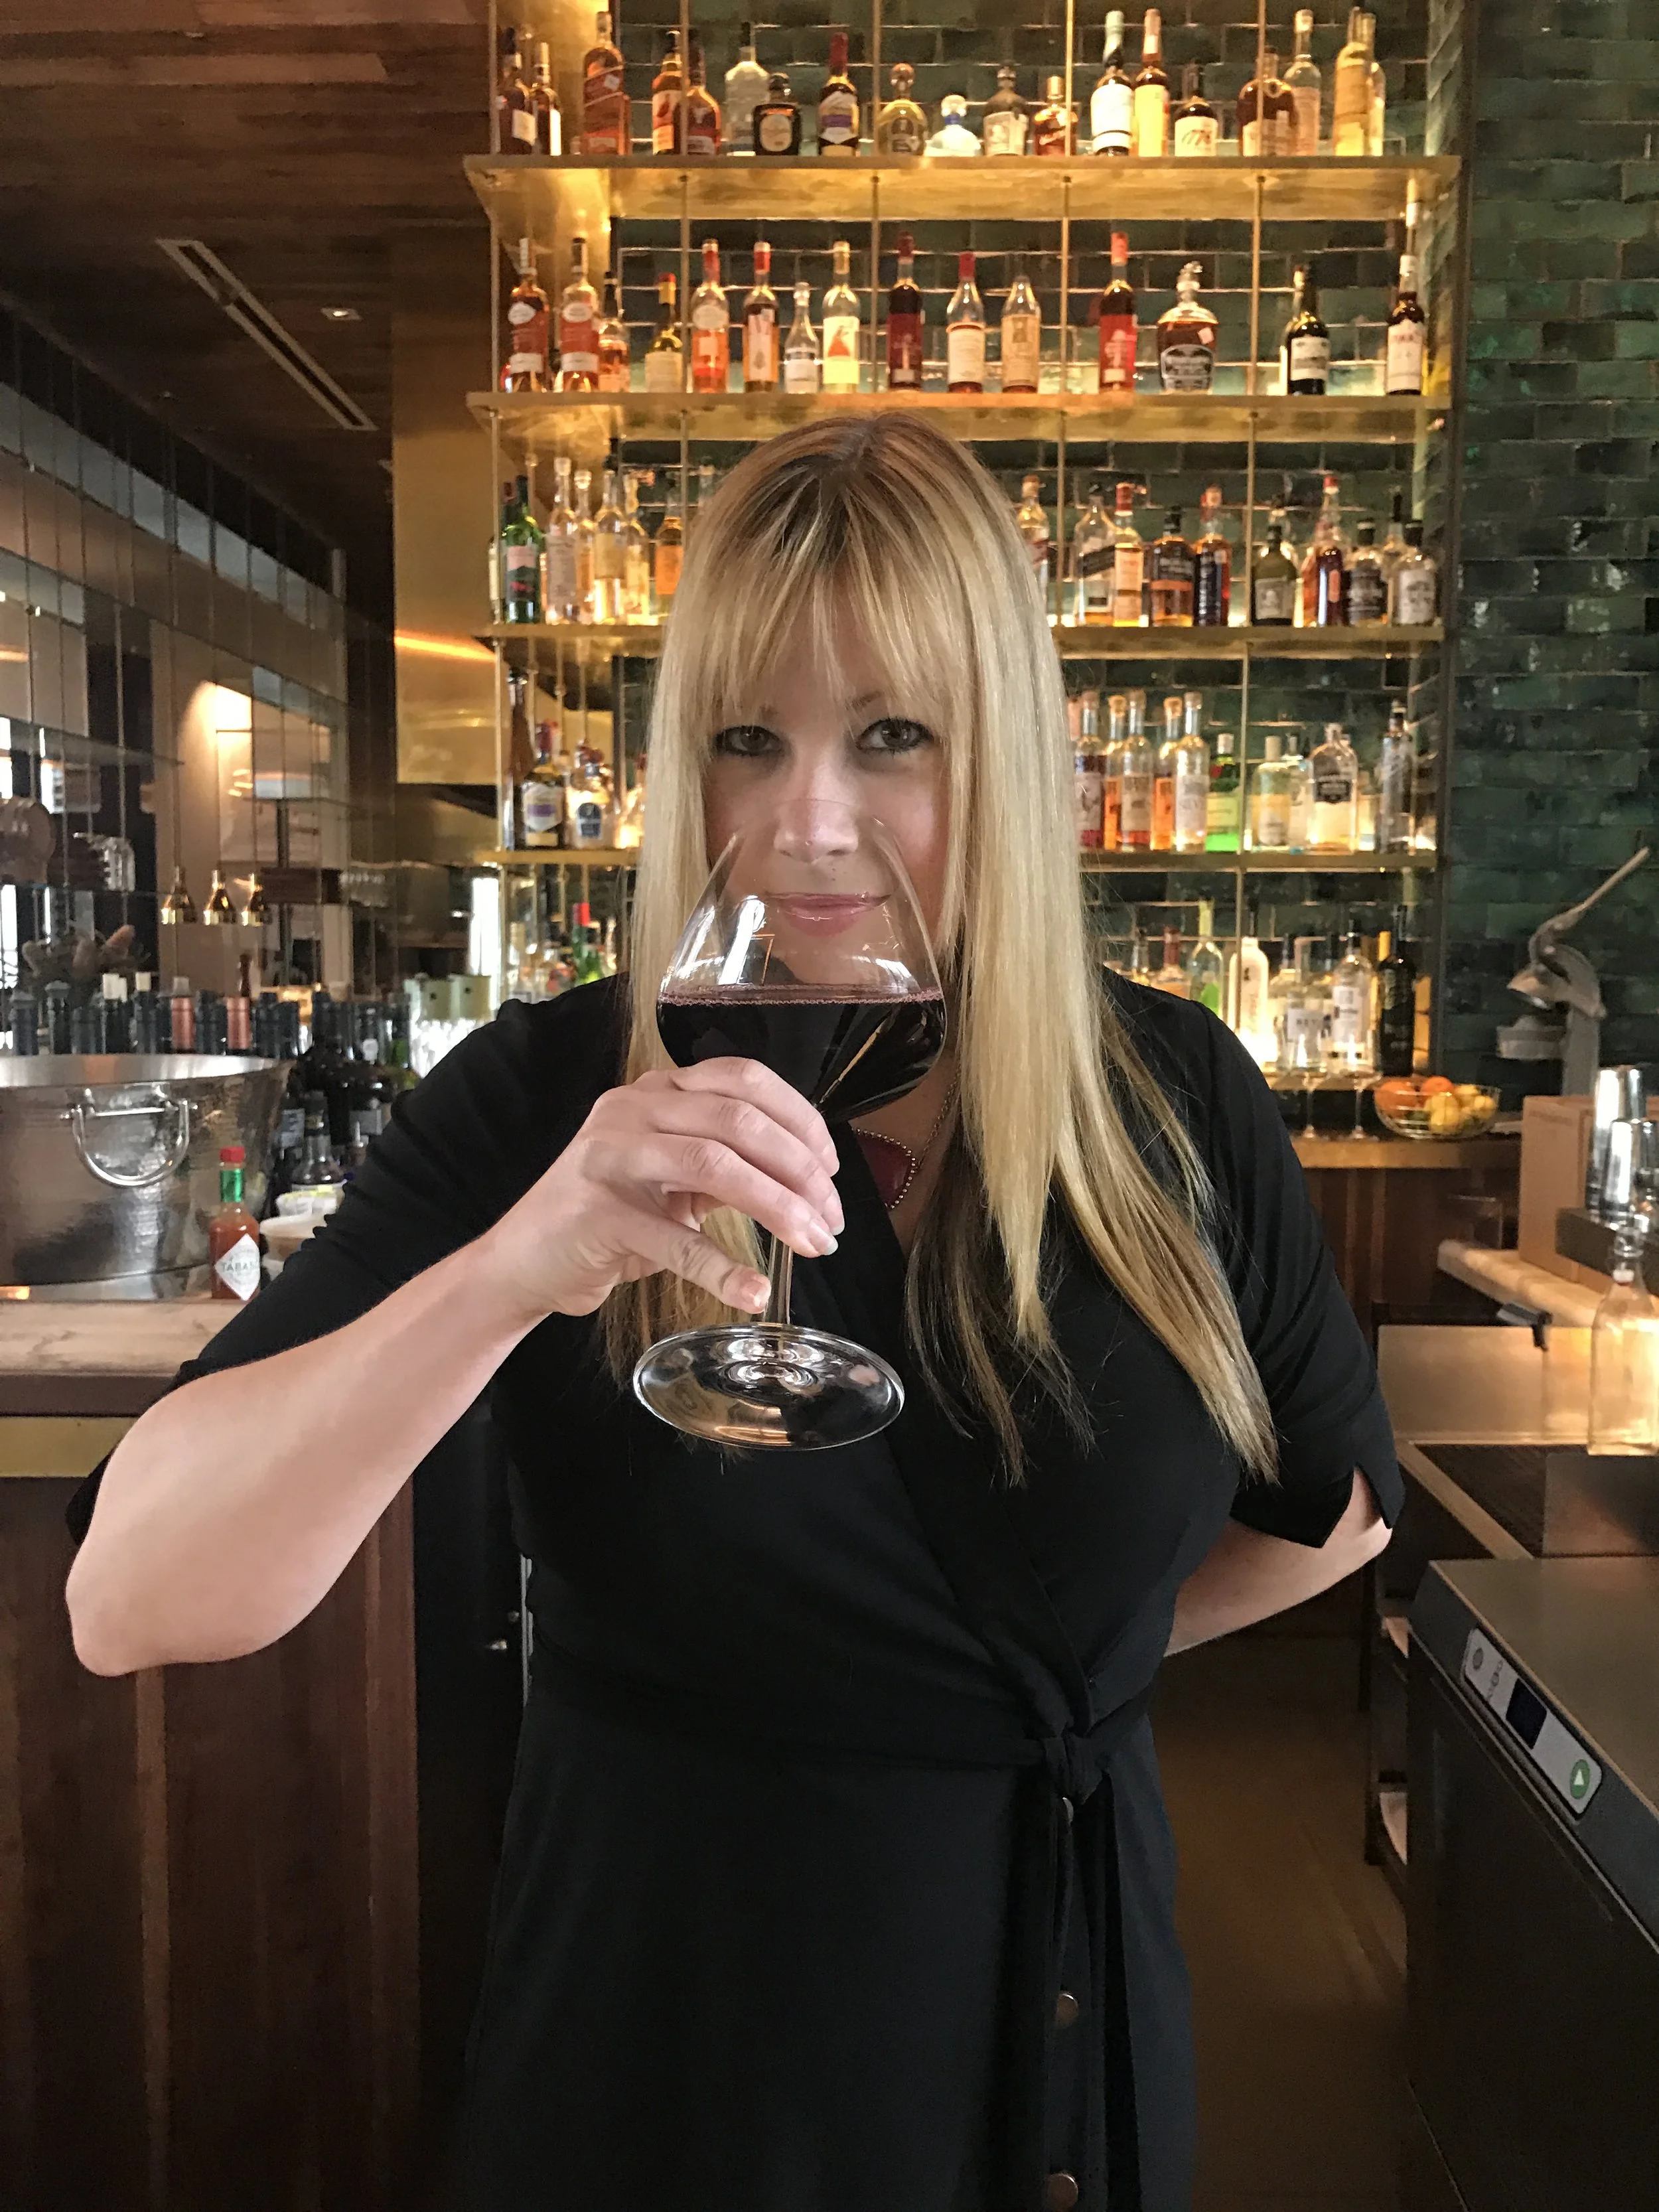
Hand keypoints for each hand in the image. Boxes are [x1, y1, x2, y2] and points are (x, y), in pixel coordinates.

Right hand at [479, 1057, 844, 1323]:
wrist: (522, 1261)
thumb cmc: (605, 1218)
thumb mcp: (671, 1179)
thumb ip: (725, 1165)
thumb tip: (803, 1179)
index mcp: (657, 1091)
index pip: (743, 1079)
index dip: (799, 1119)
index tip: (831, 1168)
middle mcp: (631, 1109)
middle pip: (738, 1119)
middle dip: (800, 1170)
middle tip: (831, 1218)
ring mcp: (609, 1156)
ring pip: (715, 1165)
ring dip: (778, 1208)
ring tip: (812, 1244)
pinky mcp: (595, 1212)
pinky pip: (675, 1240)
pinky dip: (724, 1269)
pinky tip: (754, 1291)